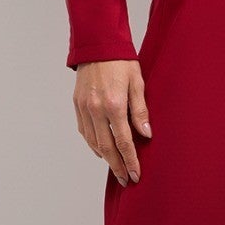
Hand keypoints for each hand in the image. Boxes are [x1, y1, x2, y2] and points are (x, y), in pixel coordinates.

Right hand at [73, 60, 151, 184]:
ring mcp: (84, 108)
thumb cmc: (121, 61)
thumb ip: (141, 110)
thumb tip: (146, 135)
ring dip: (105, 157)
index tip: (135, 175)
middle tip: (125, 180)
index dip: (130, 161)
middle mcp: (96, 109)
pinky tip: (101, 149)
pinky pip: (84, 131)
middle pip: (107, 147)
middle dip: (117, 166)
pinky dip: (93, 143)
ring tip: (115, 168)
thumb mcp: (138, 82)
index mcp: (114, 105)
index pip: (123, 142)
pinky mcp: (77, 104)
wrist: (97, 44)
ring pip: (93, 141)